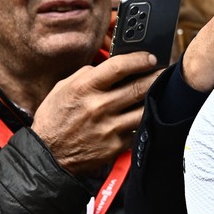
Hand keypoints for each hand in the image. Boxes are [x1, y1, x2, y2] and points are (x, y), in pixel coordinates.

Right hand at [31, 52, 160, 175]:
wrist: (48, 155)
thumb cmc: (56, 118)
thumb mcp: (64, 88)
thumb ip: (88, 74)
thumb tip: (112, 66)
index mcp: (84, 89)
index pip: (119, 67)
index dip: (139, 59)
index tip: (150, 57)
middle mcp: (99, 107)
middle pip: (138, 87)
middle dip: (156, 76)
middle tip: (164, 71)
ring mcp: (109, 128)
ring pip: (144, 108)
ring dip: (155, 98)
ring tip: (160, 91)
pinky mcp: (116, 145)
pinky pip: (138, 128)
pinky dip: (144, 119)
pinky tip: (147, 112)